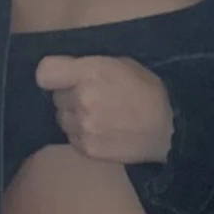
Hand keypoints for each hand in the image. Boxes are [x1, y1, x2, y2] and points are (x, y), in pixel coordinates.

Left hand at [34, 53, 174, 165]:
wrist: (169, 128)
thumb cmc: (147, 91)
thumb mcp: (121, 64)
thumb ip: (90, 67)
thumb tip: (70, 74)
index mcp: (90, 72)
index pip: (45, 73)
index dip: (52, 76)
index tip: (61, 79)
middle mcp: (81, 99)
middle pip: (55, 98)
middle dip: (69, 97)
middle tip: (92, 99)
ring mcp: (83, 126)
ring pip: (62, 120)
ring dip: (74, 118)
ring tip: (98, 117)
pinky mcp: (87, 149)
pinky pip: (71, 139)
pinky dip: (82, 136)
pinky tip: (102, 132)